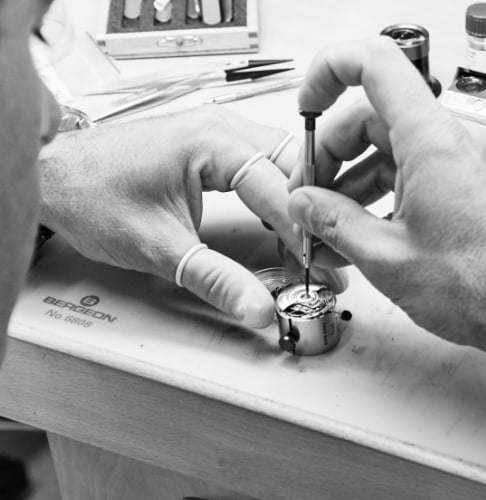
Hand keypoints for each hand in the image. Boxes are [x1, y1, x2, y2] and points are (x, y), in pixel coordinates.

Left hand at [38, 106, 345, 329]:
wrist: (53, 178)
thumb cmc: (92, 196)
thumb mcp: (158, 247)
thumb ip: (215, 280)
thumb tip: (257, 308)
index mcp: (212, 140)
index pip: (279, 185)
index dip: (302, 230)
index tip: (316, 263)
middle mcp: (220, 127)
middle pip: (293, 163)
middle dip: (314, 207)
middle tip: (327, 249)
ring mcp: (217, 133)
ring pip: (283, 161)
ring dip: (299, 200)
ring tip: (312, 240)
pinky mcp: (211, 147)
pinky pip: (263, 164)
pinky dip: (279, 194)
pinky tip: (283, 223)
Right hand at [288, 38, 485, 381]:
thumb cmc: (480, 286)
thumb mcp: (385, 257)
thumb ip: (333, 222)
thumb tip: (304, 204)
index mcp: (430, 139)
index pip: (375, 63)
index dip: (329, 73)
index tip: (306, 106)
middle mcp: (451, 139)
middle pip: (372, 114)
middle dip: (331, 154)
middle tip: (309, 198)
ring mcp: (462, 161)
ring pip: (390, 148)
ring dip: (352, 181)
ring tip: (328, 228)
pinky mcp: (468, 184)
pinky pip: (414, 171)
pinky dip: (381, 194)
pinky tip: (362, 233)